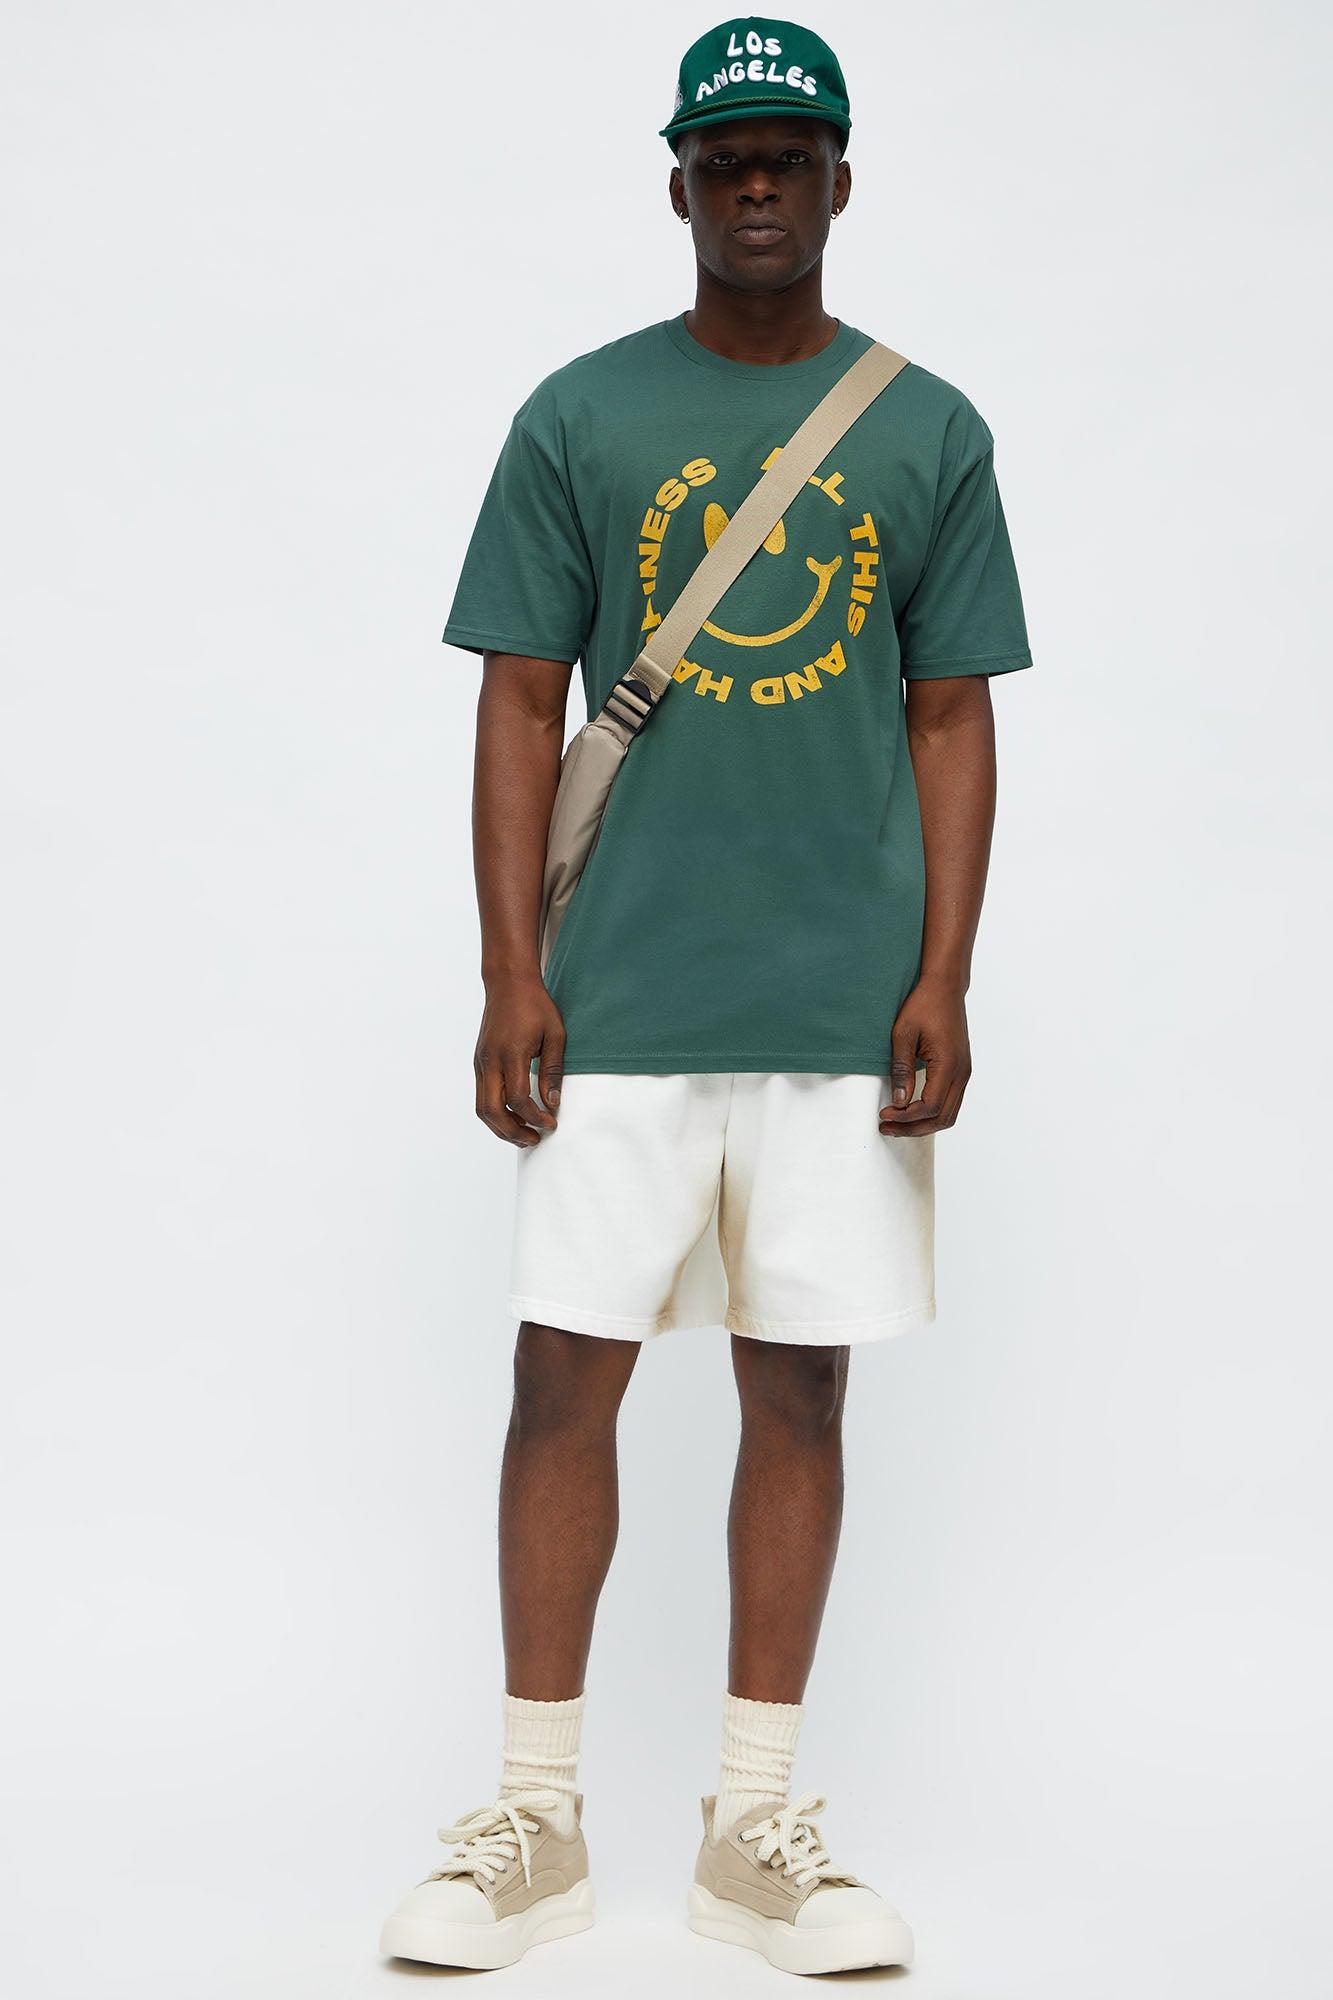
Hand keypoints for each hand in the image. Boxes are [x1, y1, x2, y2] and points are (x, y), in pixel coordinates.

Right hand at [474, 971, 565, 1146]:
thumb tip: (553, 1103)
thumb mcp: (555, 1035)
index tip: (551, 1124)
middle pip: (492, 1112)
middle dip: (513, 1132)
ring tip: (523, 1135)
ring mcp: (480, 1063)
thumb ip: (553, 1071)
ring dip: (501, 1128)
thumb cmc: (535, 1005)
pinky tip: (514, 1117)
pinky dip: (495, 1113)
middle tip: (535, 1140)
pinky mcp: (478, 1062)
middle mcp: (490, 1061)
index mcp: (511, 1054)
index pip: (518, 1100)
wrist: (508, 983)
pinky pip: (482, 1097)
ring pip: (482, 1108)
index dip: (534, 1118)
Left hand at [879, 978, 971, 1136]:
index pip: (929, 1106)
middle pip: (942, 1117)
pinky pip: (951, 1102)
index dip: (905, 1117)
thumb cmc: (923, 1005)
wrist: (945, 987)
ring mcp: (964, 1072)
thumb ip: (902, 1069)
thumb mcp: (903, 1034)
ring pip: (949, 1114)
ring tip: (897, 1124)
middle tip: (886, 1128)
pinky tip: (912, 1111)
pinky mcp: (961, 1070)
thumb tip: (899, 1101)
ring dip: (924, 1124)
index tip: (883, 1114)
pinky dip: (933, 1113)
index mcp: (949, 1064)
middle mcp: (962, 1072)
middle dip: (913, 1128)